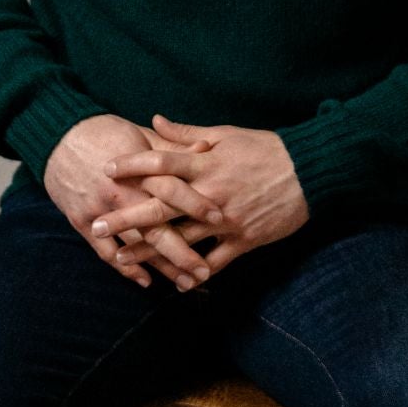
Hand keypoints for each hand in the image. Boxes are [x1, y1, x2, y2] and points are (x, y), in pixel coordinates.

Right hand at [43, 115, 225, 287]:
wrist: (57, 134)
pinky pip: (105, 251)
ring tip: (184, 282)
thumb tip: (208, 147)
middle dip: (182, 252)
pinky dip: (125, 268)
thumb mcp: (140, 136)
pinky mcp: (81, 220)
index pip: (173, 189)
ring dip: (160, 266)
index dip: (196, 204)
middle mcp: (120, 192)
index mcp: (138, 168)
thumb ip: (172, 148)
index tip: (219, 220)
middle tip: (204, 272)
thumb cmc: (104, 132)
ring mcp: (100, 209)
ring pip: (134, 244)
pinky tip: (145, 281)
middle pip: (156, 227)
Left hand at [99, 112, 308, 278]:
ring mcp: (225, 219)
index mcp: (205, 164)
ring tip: (121, 258)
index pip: (160, 162)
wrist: (310, 172)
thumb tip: (153, 121)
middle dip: (126, 217)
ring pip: (181, 239)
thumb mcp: (226, 134)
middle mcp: (210, 193)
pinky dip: (196, 273)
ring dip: (149, 250)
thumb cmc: (266, 149)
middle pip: (160, 206)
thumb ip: (187, 134)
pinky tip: (177, 284)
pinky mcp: (244, 239)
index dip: (132, 165)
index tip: (106, 170)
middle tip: (97, 225)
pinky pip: (216, 261)